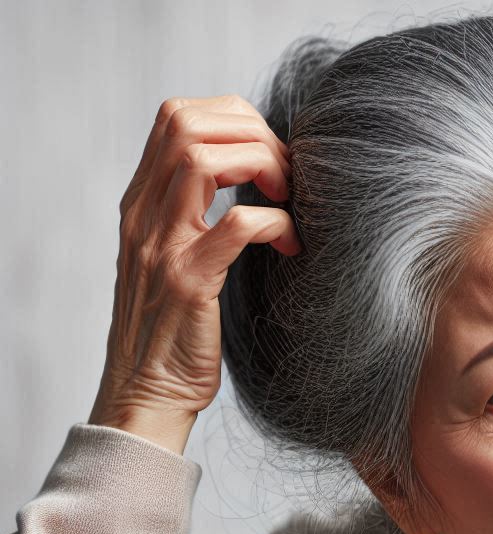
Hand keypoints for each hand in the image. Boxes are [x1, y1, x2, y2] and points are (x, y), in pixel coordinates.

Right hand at [88, 93, 300, 454]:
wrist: (148, 396)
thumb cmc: (177, 334)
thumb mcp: (177, 262)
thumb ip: (194, 219)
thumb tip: (248, 183)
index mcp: (142, 206)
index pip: (175, 117)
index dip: (232, 120)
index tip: (270, 157)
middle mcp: (144, 217)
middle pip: (186, 123)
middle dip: (250, 133)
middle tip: (287, 176)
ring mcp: (162, 247)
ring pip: (202, 158)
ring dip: (260, 166)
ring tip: (288, 200)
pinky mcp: (189, 283)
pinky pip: (235, 226)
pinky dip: (274, 223)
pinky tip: (290, 246)